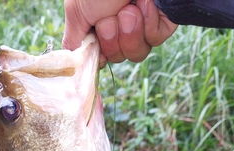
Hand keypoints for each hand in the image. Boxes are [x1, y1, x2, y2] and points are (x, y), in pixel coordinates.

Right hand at [62, 0, 177, 64]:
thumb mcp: (77, 11)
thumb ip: (73, 40)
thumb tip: (72, 62)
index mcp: (99, 23)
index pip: (100, 56)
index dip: (99, 54)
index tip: (95, 43)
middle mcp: (120, 26)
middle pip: (117, 57)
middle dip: (113, 40)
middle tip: (111, 16)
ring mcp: (142, 25)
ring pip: (136, 53)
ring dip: (130, 33)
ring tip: (129, 8)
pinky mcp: (161, 22)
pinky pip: (154, 40)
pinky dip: (148, 24)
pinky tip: (145, 4)